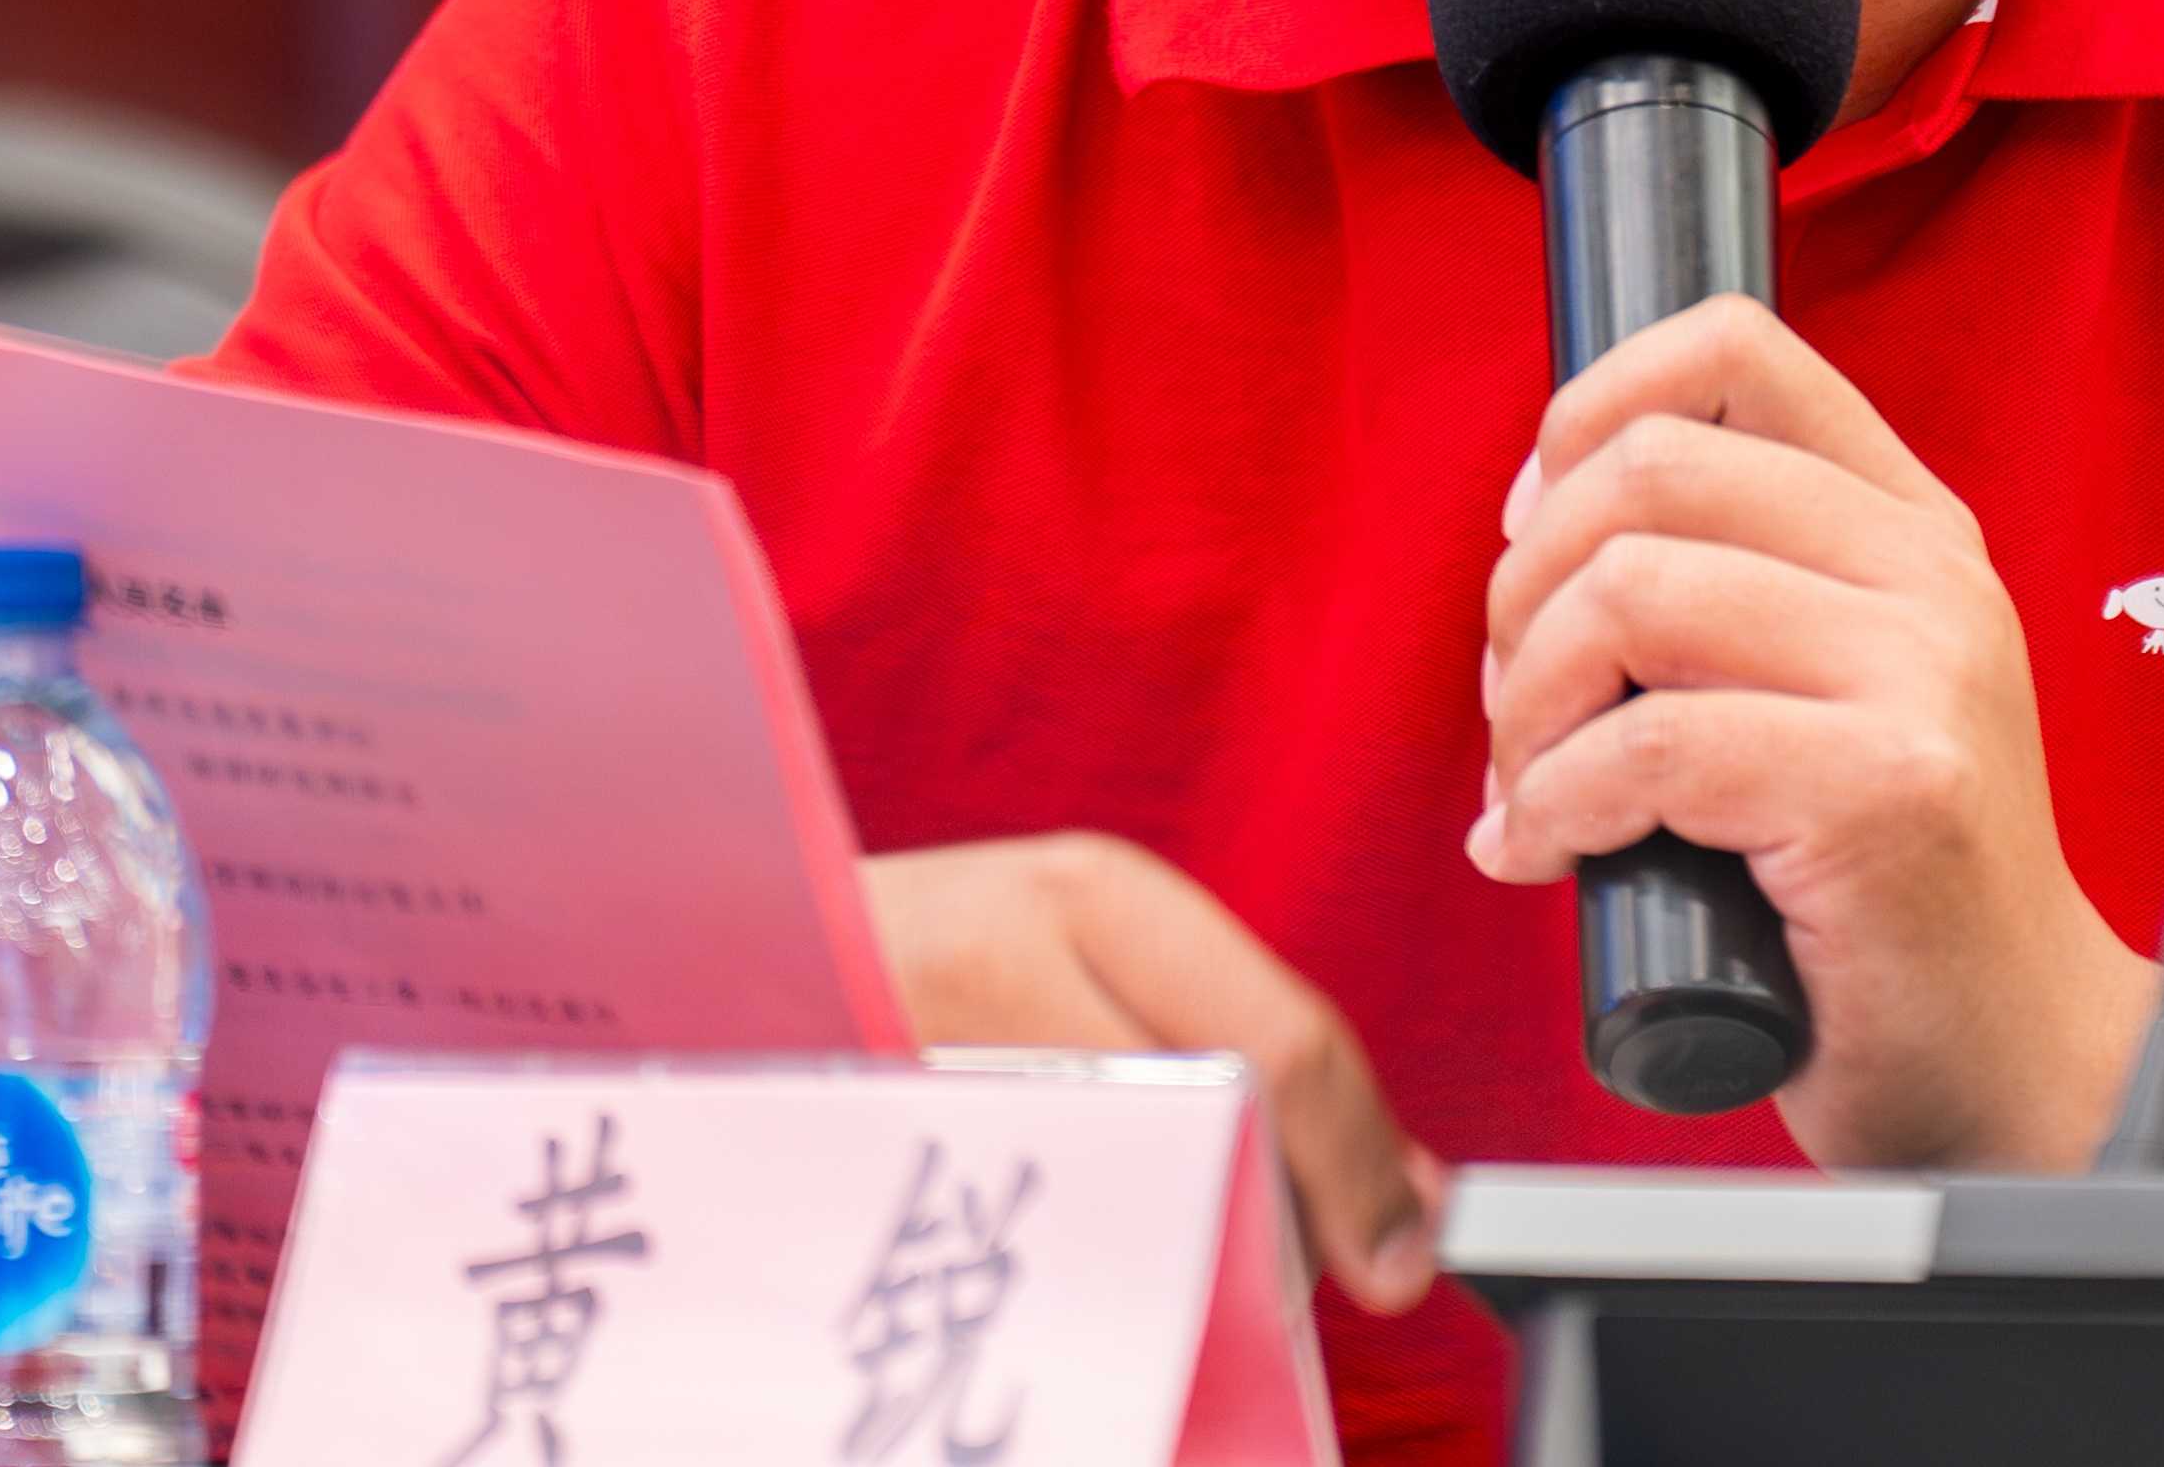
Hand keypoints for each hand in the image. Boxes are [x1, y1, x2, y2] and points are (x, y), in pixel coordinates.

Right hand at [862, 832, 1447, 1309]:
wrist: (755, 941)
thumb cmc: (958, 954)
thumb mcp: (1102, 950)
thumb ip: (1257, 1042)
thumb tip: (1407, 1193)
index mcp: (1094, 895)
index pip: (1280, 1045)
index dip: (1360, 1167)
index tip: (1402, 1252)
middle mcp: (1014, 960)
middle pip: (1212, 1131)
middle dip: (1285, 1223)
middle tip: (1309, 1269)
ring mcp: (934, 1053)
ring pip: (1125, 1198)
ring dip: (1197, 1254)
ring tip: (1204, 1257)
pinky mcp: (878, 1141)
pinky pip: (1030, 1234)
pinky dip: (1101, 1267)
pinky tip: (1111, 1264)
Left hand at [1472, 295, 2153, 1171]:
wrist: (2022, 1066)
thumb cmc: (1895, 904)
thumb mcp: (1843, 693)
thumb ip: (1740, 592)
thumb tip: (1534, 534)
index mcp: (1915, 528)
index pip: (1732, 350)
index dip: (1587, 413)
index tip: (1533, 529)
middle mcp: (1930, 577)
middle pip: (1649, 471)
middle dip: (1524, 588)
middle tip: (1515, 708)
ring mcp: (1919, 675)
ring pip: (1631, 592)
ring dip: (1526, 704)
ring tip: (1532, 791)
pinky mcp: (1882, 789)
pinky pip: (1646, 745)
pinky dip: (1550, 803)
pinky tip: (1547, 853)